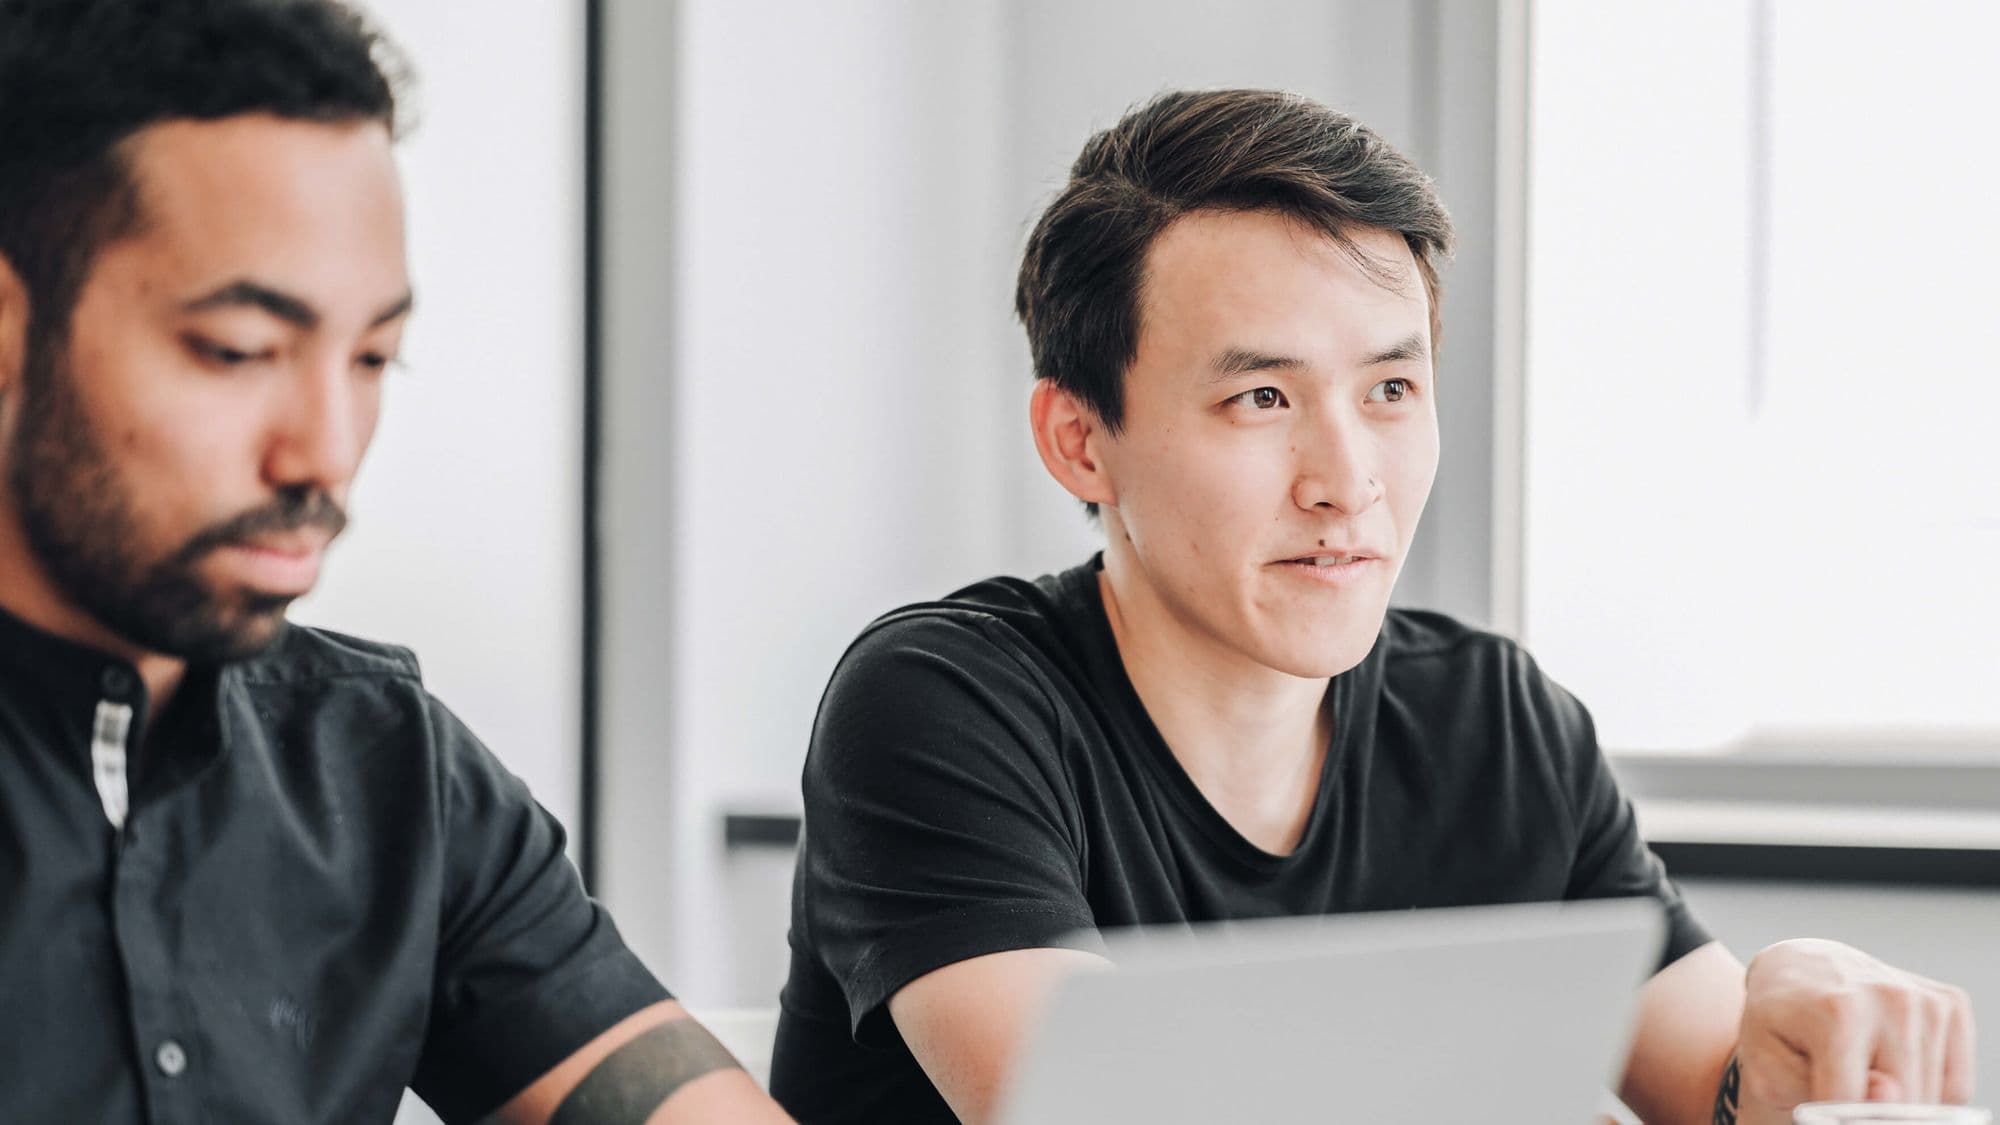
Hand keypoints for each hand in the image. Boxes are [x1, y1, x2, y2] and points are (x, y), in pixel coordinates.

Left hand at [1727, 939, 1974, 1123]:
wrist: (1800, 965)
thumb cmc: (1779, 1021)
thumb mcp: (1765, 1062)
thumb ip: (1809, 1091)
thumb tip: (1887, 1093)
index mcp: (1838, 1011)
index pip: (1850, 1103)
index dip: (1829, 1116)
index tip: (1814, 1102)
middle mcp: (1891, 998)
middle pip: (1899, 1106)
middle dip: (1865, 1110)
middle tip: (1833, 1073)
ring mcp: (1926, 999)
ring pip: (1931, 1100)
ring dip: (1896, 1100)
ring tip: (1860, 1062)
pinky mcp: (1951, 1003)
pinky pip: (1955, 1086)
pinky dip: (1926, 1088)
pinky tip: (1890, 1059)